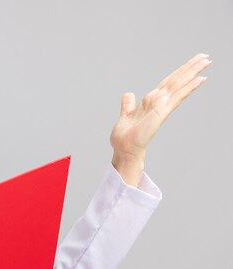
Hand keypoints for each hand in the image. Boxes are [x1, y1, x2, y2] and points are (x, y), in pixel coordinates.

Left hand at [110, 53, 210, 185]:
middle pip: (177, 80)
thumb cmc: (125, 137)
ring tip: (207, 61)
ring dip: (193, 72)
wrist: (124, 150)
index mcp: (151, 101)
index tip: (193, 61)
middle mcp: (158, 102)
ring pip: (179, 85)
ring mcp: (161, 107)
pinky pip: (177, 98)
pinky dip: (188, 88)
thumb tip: (129, 94)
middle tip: (206, 56)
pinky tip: (200, 80)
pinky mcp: (162, 113)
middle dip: (191, 68)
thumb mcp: (126, 115)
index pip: (168, 82)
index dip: (180, 71)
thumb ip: (128, 105)